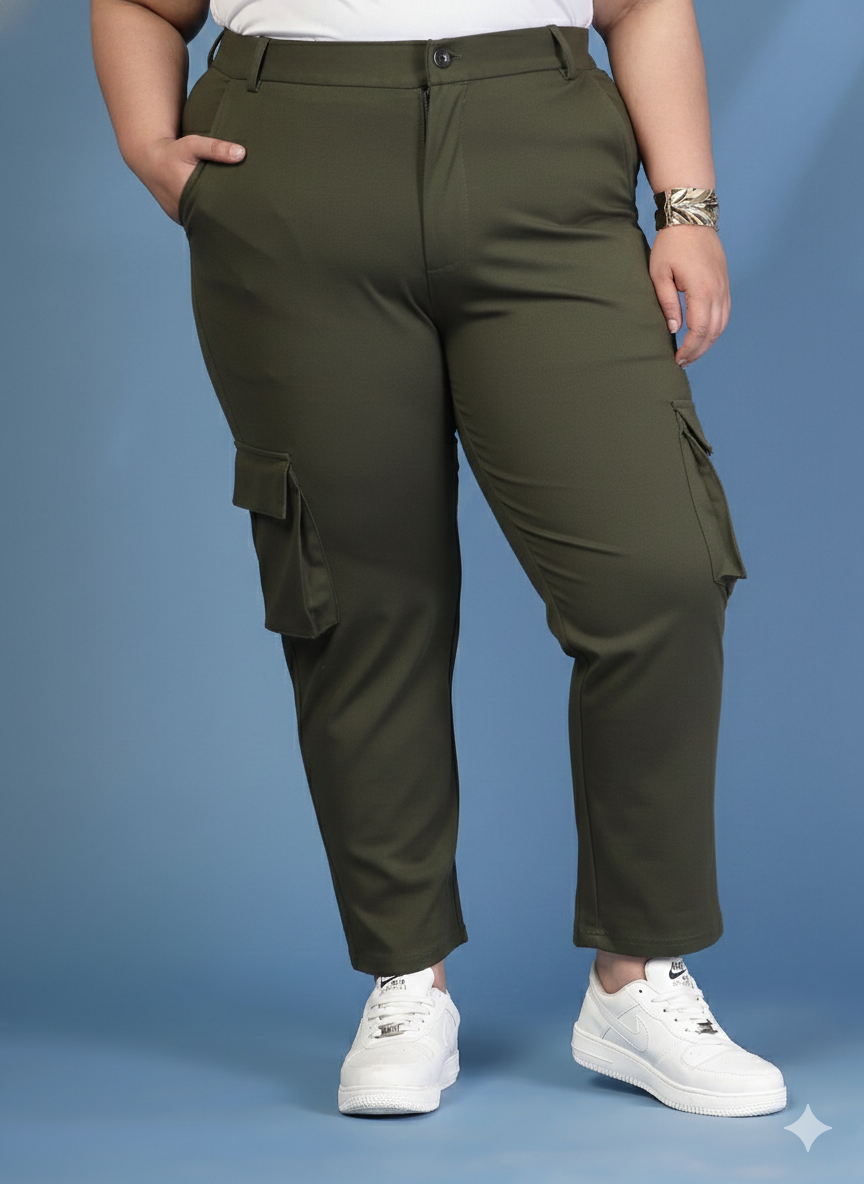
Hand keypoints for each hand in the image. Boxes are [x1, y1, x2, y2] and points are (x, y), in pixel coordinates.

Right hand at [130, 134, 245, 223]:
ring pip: (203, 221)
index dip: (232, 208)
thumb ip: (215, 148)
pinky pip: (196, 220)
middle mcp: (183, 209)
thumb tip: (241, 153)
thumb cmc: (172, 151)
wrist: (149, 160)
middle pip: (211, 217)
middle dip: (227, 215)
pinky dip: (206, 217)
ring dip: (216, 217)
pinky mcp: (179, 217)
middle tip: (248, 215)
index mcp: (187, 193)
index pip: (216, 207)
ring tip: (237, 217)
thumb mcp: (192, 144)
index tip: (249, 208)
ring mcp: (180, 216)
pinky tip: (219, 213)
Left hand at [649, 225, 730, 367]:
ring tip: (692, 352)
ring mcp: (724, 286)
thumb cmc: (671, 245)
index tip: (677, 359)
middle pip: (713, 332)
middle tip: (682, 361)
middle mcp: (718, 290)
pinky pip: (725, 312)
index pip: (699, 330)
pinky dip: (716, 328)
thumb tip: (674, 328)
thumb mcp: (659, 274)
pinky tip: (703, 334)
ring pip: (722, 324)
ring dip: (708, 342)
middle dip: (698, 350)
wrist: (691, 217)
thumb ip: (667, 303)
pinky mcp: (725, 283)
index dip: (690, 349)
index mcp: (702, 289)